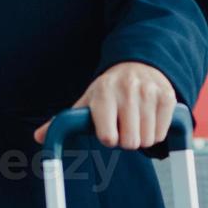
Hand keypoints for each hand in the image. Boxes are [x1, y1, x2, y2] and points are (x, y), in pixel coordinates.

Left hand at [32, 62, 175, 150]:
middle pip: (130, 142)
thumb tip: (39, 137)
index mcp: (103, 93)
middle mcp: (127, 90)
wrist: (139, 65)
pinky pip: (162, 132)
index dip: (108, 138)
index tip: (108, 132)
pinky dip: (156, 132)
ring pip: (148, 139)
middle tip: (123, 127)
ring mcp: (149, 92)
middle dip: (126, 140)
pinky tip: (148, 119)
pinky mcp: (167, 96)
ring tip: (135, 121)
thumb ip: (65, 121)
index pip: (108, 136)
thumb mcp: (87, 101)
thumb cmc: (108, 91)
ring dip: (141, 137)